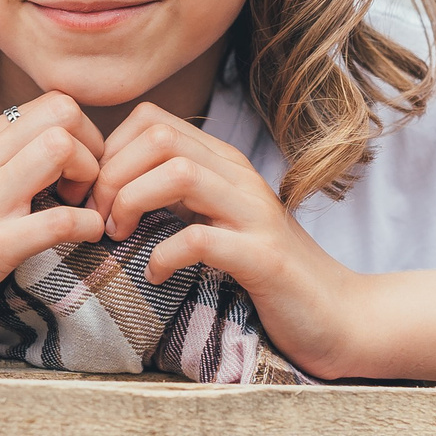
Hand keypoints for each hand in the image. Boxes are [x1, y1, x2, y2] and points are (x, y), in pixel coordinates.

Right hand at [0, 91, 104, 366]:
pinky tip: (85, 240)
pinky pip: (58, 220)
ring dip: (91, 180)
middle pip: (62, 112)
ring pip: (60, 148)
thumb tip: (42, 161)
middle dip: (93, 147)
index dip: (79, 133)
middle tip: (86, 190)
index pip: (46, 103)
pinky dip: (87, 227)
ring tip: (82, 211)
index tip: (75, 174)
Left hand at [89, 105, 364, 378]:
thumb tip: (107, 189)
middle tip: (103, 221)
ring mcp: (254, 215)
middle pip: (158, 137)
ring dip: (133, 203)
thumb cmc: (265, 273)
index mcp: (223, 164)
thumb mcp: (214, 220)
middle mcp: (239, 177)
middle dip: (113, 176)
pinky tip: (156, 275)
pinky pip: (201, 238)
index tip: (97, 198)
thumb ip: (173, 197)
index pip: (150, 119)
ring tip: (122, 238)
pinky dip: (164, 255)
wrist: (339, 316)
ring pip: (178, 172)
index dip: (109, 153)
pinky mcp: (264, 259)